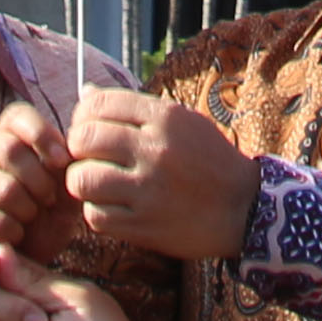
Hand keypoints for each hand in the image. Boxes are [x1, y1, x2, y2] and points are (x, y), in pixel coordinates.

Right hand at [0, 107, 84, 266]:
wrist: (9, 267)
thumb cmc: (39, 222)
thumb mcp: (61, 195)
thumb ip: (67, 172)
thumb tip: (66, 156)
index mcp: (1, 136)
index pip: (19, 116)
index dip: (44, 135)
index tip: (62, 162)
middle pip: (10, 149)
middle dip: (40, 180)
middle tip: (47, 201)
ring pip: (3, 188)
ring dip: (27, 210)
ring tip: (28, 219)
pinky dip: (12, 231)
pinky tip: (13, 236)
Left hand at [70, 92, 254, 261]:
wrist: (243, 208)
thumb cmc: (209, 160)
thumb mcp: (183, 122)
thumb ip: (134, 108)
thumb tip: (84, 94)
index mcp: (166, 118)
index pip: (98, 103)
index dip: (83, 115)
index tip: (88, 127)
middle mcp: (155, 150)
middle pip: (84, 138)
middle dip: (77, 147)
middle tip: (86, 156)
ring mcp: (149, 190)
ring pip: (82, 179)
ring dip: (82, 181)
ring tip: (95, 183)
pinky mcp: (144, 226)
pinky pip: (95, 216)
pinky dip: (96, 211)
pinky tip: (110, 206)